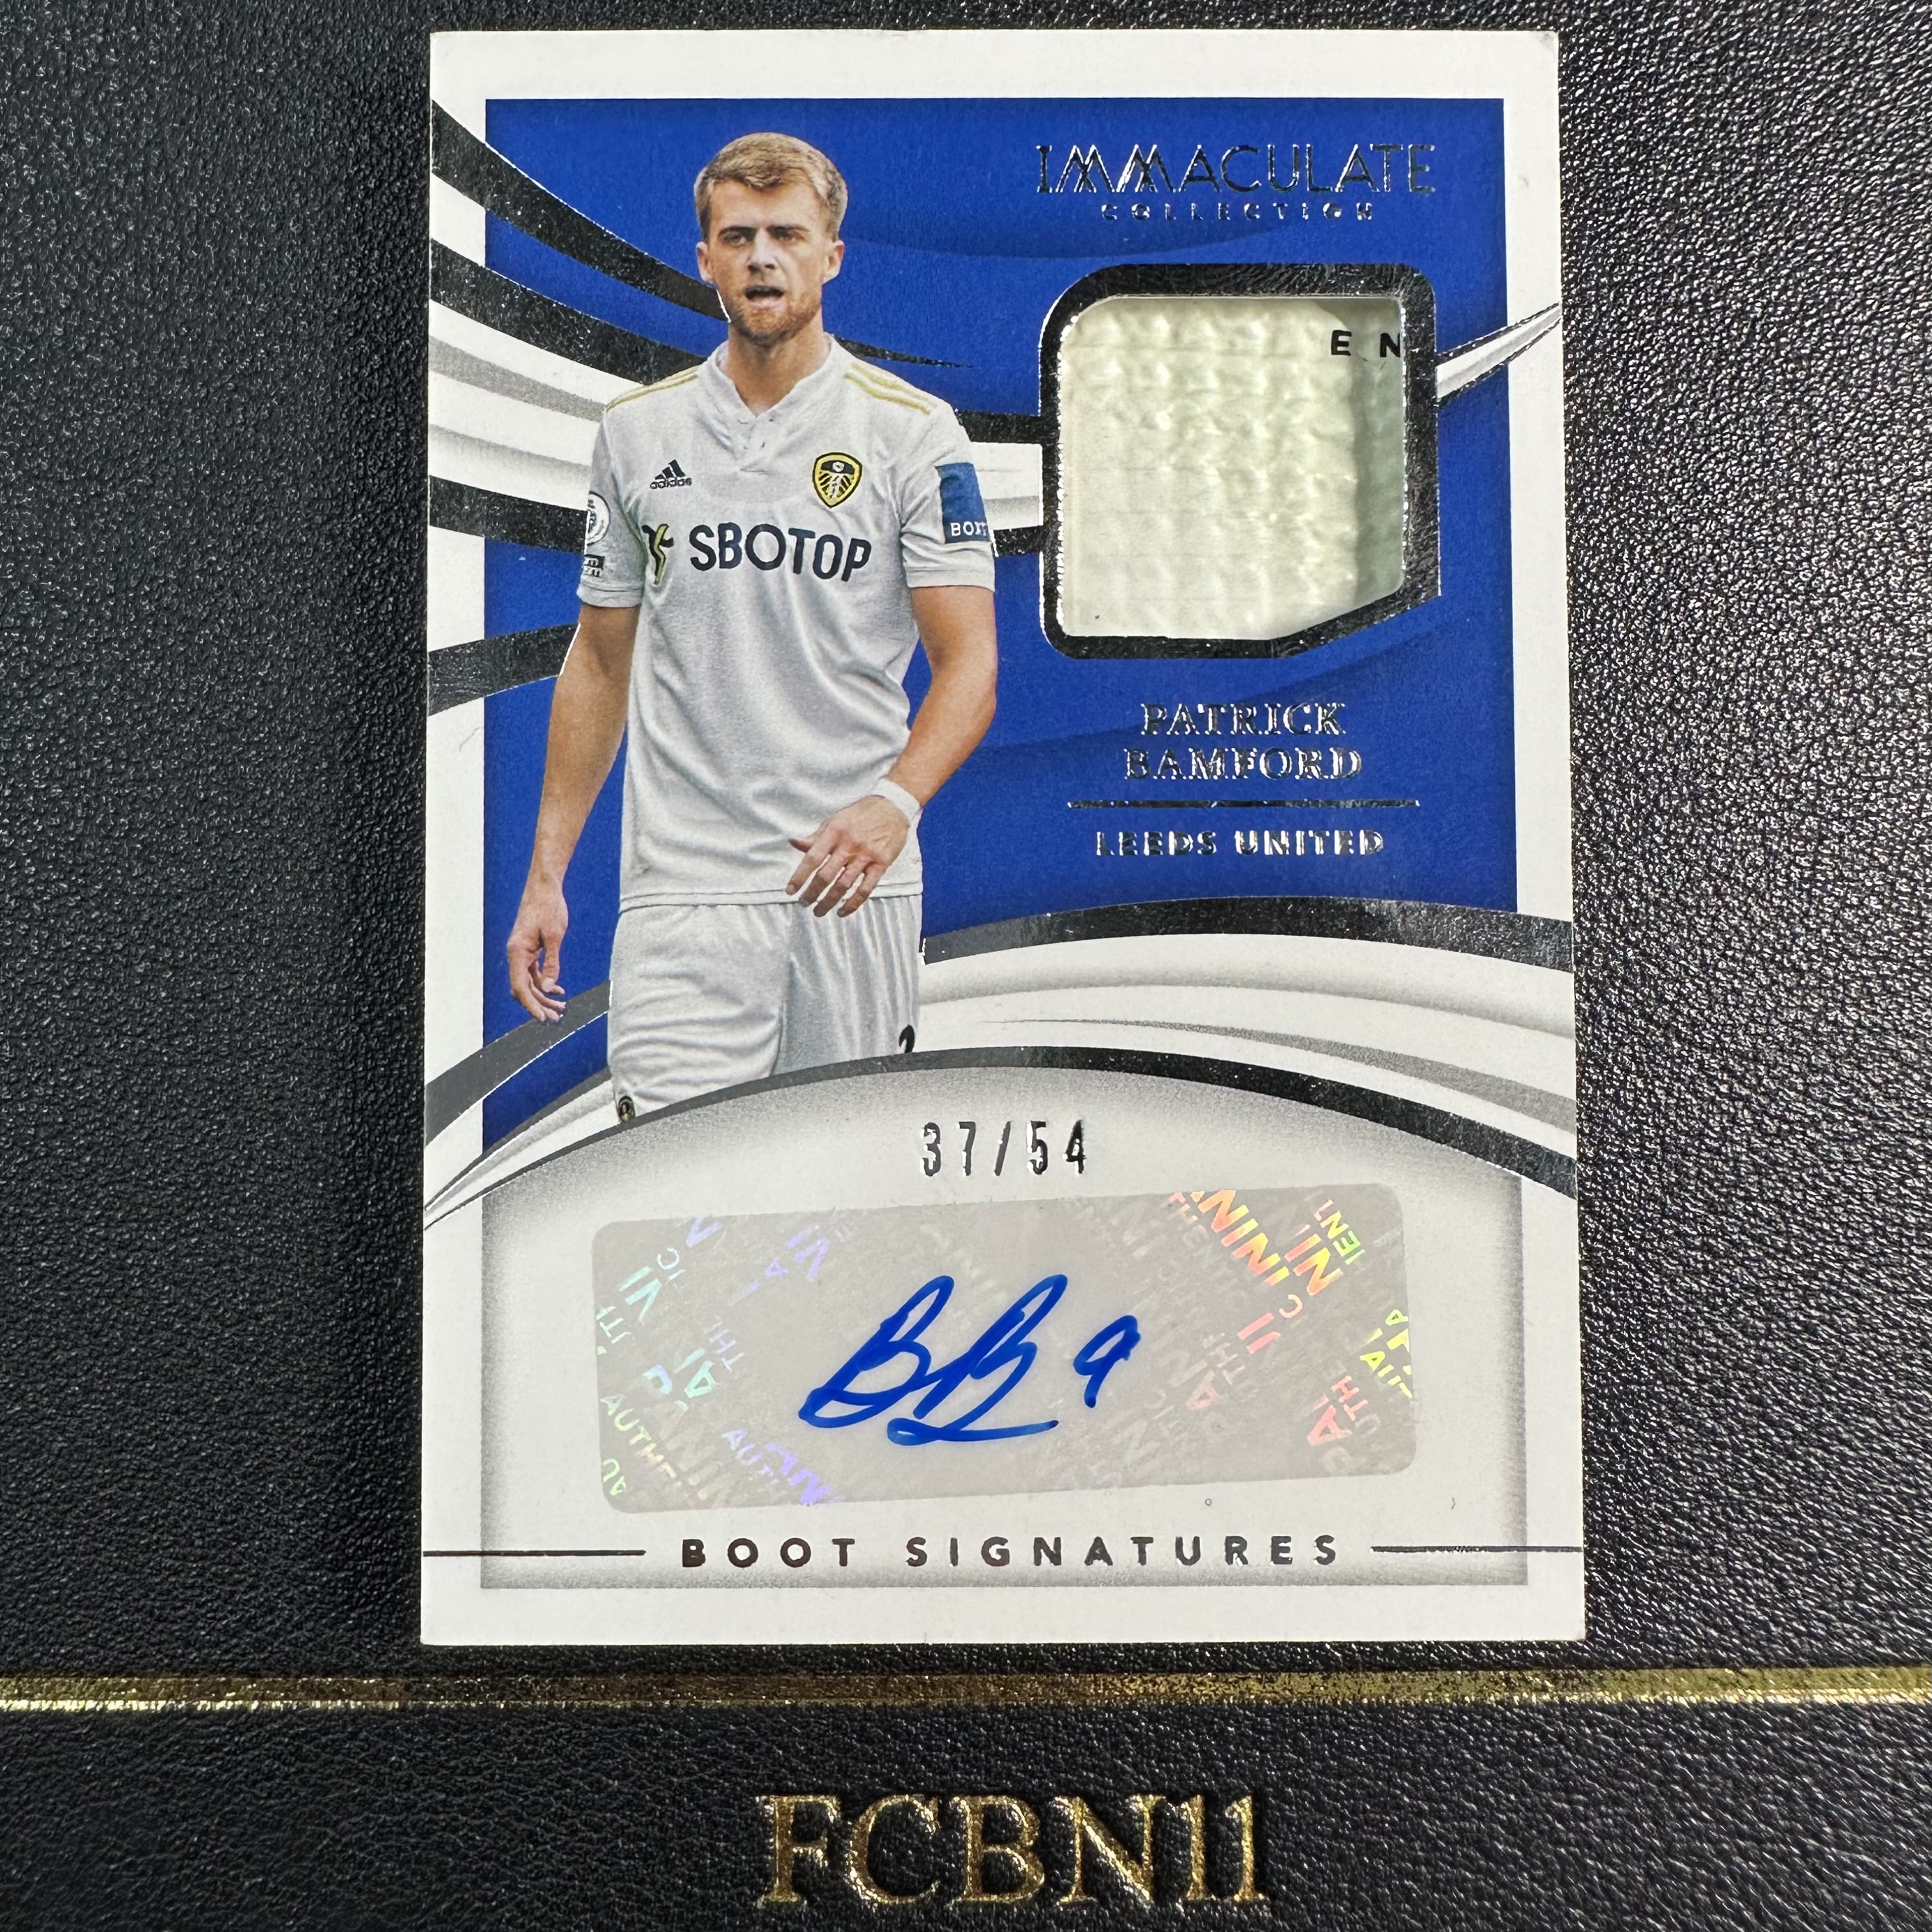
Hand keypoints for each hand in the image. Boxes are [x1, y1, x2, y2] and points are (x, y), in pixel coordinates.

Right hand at [507, 876, 568, 1019]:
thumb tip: (547, 988)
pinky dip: (544, 982)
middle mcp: (515, 954)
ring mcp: (521, 952)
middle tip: (557, 1018)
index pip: (520, 986)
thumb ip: (551, 964)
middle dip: (539, 1004)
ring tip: (561, 1008)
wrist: (544, 886)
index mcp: (517, 951)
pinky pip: (532, 972)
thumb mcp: (555, 936)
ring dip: (543, 996)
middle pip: (523, 988)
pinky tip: (558, 990)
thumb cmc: (549, 907)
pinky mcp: (528, 949)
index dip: (530, 1004)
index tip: (542, 1018)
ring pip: (529, 982)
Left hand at [786, 794, 912, 916]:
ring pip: (844, 885)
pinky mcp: (881, 864)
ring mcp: (866, 855)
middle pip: (826, 875)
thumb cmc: (860, 815)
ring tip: (819, 911)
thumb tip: (793, 842)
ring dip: (829, 901)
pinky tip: (843, 911)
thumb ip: (816, 836)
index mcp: (834, 832)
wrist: (893, 807)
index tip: (790, 890)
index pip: (812, 858)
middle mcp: (849, 844)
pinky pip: (866, 888)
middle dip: (812, 893)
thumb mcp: (835, 820)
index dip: (799, 876)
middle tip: (803, 903)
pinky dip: (853, 903)